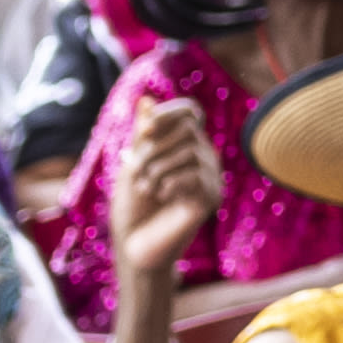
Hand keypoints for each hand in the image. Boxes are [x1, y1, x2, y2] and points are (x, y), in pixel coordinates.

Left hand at [107, 94, 220, 290]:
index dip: (169, 113)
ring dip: (158, 168)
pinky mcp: (210, 198)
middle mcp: (201, 156)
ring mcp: (209, 176)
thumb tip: (146, 98)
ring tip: (146, 188)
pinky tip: (162, 196)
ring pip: (191, 152)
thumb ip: (143, 133)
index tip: (144, 129)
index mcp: (183, 144)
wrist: (134, 244)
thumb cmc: (132, 204)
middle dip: (155, 146)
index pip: (189, 111)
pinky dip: (170, 183)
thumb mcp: (133, 162)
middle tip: (136, 171)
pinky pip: (195, 176)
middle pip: (187, 129)